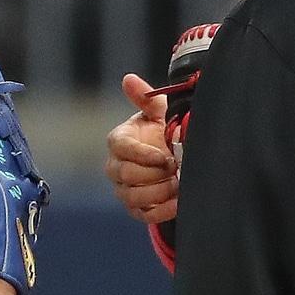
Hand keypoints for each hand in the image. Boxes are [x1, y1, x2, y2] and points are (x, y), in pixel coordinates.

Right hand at [106, 74, 177, 225]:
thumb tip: (129, 79)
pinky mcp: (136, 209)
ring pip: (134, 196)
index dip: (142, 154)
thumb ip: (146, 98)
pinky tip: (179, 201)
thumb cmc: (161, 132)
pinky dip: (162, 210)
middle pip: (127, 175)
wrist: (171, 159)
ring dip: (160, 191)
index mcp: (118, 141)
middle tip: (176, 168)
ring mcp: (124, 190)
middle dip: (154, 173)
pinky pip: (144, 215)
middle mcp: (115, 167)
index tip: (164, 156)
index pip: (121, 148)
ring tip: (180, 183)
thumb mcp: (159, 112)